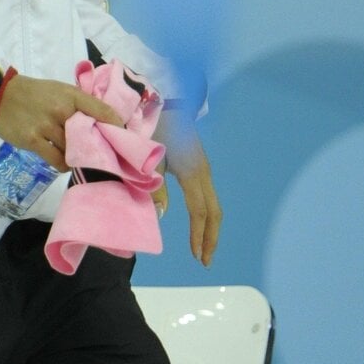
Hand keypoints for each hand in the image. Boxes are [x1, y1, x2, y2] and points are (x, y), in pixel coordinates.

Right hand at [0, 73, 124, 172]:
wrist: (0, 96)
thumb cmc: (34, 93)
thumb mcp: (59, 90)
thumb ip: (79, 103)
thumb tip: (102, 121)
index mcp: (71, 95)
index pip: (102, 110)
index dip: (117, 126)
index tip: (124, 137)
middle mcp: (61, 110)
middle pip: (89, 135)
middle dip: (97, 146)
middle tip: (103, 154)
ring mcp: (46, 126)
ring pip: (73, 149)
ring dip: (79, 156)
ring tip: (80, 159)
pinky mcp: (33, 141)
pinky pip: (57, 160)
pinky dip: (64, 165)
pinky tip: (65, 163)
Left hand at [161, 113, 221, 267]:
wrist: (164, 102)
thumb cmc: (153, 129)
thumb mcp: (149, 158)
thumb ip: (154, 185)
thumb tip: (161, 213)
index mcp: (192, 171)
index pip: (200, 211)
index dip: (199, 235)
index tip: (195, 256)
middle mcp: (202, 172)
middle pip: (214, 211)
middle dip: (211, 238)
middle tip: (204, 261)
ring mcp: (203, 168)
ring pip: (213, 205)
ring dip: (210, 229)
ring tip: (203, 250)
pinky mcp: (198, 165)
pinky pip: (207, 196)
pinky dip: (206, 215)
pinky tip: (199, 226)